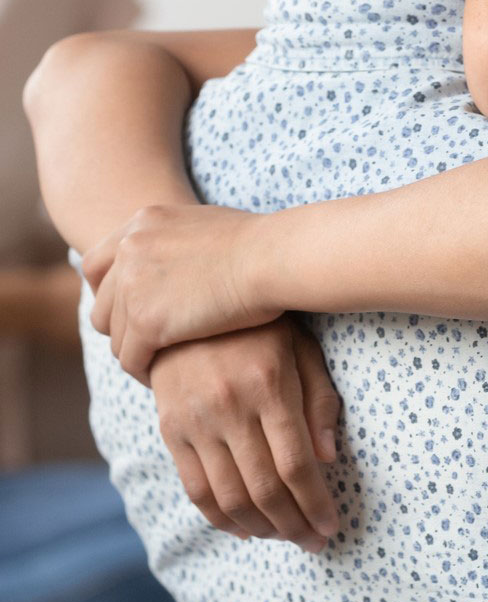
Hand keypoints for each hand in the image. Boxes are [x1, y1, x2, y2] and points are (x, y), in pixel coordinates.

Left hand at [83, 204, 276, 382]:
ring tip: (158, 364)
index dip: (110, 293)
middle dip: (121, 327)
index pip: (98, 265)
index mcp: (142, 223)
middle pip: (102, 304)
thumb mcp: (208, 226)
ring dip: (134, 352)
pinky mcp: (147, 321)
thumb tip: (185, 259)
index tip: (133, 310)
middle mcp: (129, 250)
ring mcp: (134, 287)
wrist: (275, 257)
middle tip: (148, 344)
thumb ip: (181, 242)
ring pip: (115, 336)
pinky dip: (143, 371)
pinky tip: (163, 377)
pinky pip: (130, 358)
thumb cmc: (263, 244)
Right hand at [149, 316, 341, 549]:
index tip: (331, 526)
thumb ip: (320, 400)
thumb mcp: (302, 348)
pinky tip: (246, 529)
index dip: (315, 503)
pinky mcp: (171, 430)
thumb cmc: (262, 329)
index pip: (296, 463)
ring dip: (262, 527)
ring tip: (286, 537)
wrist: (186, 306)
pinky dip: (221, 517)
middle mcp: (229, 407)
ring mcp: (195, 421)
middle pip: (265, 488)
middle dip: (294, 524)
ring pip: (229, 496)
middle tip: (315, 542)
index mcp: (269, 385)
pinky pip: (195, 488)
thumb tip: (329, 458)